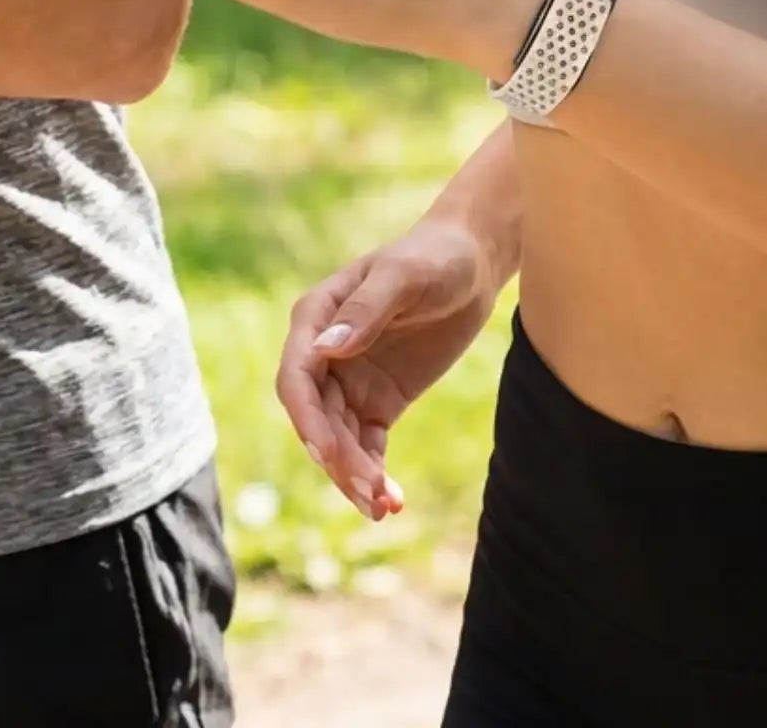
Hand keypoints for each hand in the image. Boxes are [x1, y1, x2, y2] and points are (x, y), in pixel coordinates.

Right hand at [277, 215, 503, 520]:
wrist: (471, 265)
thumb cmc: (433, 258)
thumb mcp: (403, 278)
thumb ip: (365, 311)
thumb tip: (326, 350)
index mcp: (316, 317)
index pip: (296, 377)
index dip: (307, 418)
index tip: (328, 453)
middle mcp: (324, 353)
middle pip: (315, 417)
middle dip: (335, 457)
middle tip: (368, 493)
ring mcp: (350, 380)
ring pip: (338, 438)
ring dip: (353, 474)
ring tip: (382, 507)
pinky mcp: (378, 400)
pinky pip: (366, 444)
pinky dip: (374, 473)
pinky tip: (392, 502)